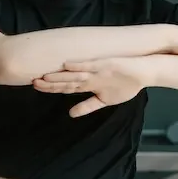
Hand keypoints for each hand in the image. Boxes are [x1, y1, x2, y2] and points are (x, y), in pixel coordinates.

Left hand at [32, 57, 152, 117]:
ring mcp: (97, 70)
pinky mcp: (107, 64)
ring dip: (61, 75)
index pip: (66, 86)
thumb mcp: (104, 100)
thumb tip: (70, 114)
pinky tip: (67, 65)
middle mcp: (89, 76)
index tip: (37, 87)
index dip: (52, 88)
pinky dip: (80, 65)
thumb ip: (88, 106)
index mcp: (88, 84)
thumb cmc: (126, 85)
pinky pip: (92, 65)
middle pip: (67, 80)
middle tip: (33, 82)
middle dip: (51, 82)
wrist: (144, 73)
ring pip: (75, 73)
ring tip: (45, 76)